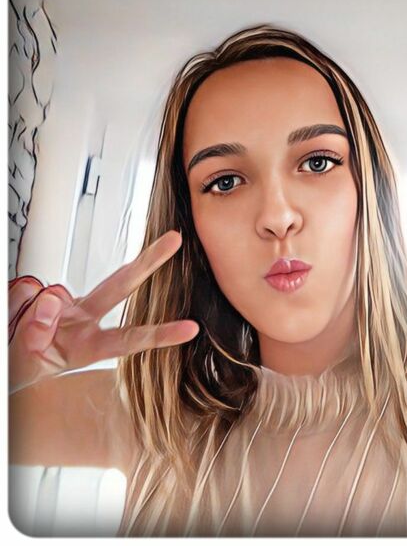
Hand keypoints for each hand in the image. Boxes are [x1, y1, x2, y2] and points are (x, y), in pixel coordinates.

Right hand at [9, 231, 197, 394]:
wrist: (5, 355)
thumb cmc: (22, 364)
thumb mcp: (32, 362)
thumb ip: (40, 334)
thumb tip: (50, 300)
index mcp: (89, 345)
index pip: (129, 339)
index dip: (161, 334)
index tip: (192, 329)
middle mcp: (83, 318)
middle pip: (119, 285)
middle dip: (148, 262)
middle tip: (175, 239)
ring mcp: (62, 304)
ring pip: (51, 292)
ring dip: (30, 312)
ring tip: (15, 331)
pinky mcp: (39, 291)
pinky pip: (26, 290)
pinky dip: (15, 303)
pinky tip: (12, 315)